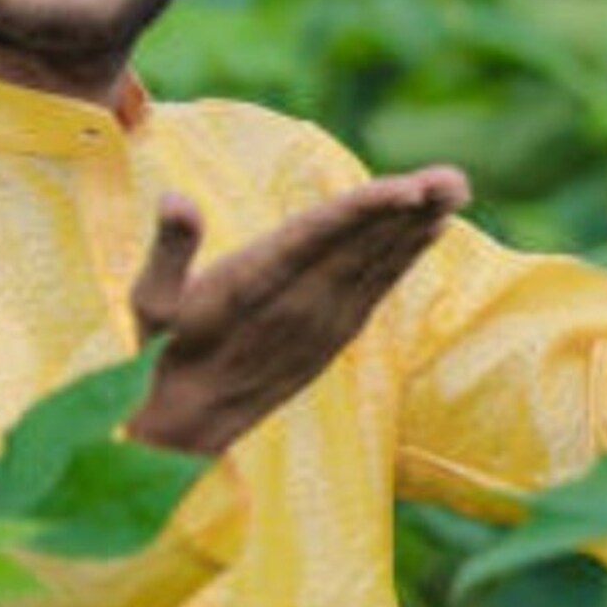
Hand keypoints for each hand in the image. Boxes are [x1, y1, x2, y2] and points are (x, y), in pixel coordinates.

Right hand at [125, 165, 470, 454]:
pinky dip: (405, 258)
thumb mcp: (149, 302)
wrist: (183, 428)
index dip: (366, 212)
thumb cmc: (162, 349)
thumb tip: (174, 199)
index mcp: (257, 285)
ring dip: (419, 228)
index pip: (320, 238)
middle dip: (410, 211)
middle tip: (455, 178)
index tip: (409, 189)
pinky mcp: (333, 337)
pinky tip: (431, 230)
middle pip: (363, 247)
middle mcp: (299, 305)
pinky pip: (377, 289)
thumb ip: (170, 248)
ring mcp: (321, 324)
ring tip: (456, 190)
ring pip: (377, 266)